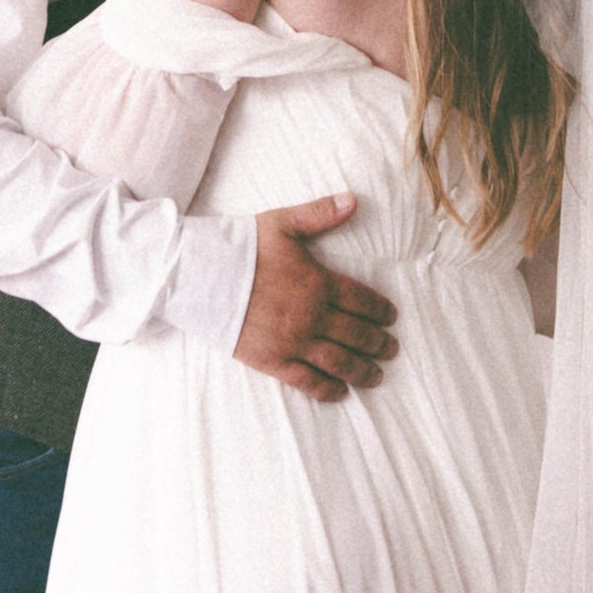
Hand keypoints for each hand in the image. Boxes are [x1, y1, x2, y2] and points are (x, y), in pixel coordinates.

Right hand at [236, 197, 397, 402]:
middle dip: (379, 343)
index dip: (381, 310)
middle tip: (391, 349)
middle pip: (356, 334)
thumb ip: (321, 214)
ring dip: (362, 370)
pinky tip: (340, 392)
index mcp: (318, 282)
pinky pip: (307, 380)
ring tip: (376, 375)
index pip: (362, 300)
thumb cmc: (241, 247)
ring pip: (338, 361)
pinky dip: (328, 389)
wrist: (201, 276)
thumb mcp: (283, 222)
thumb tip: (354, 200)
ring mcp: (293, 341)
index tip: (392, 318)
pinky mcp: (273, 360)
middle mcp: (312, 316)